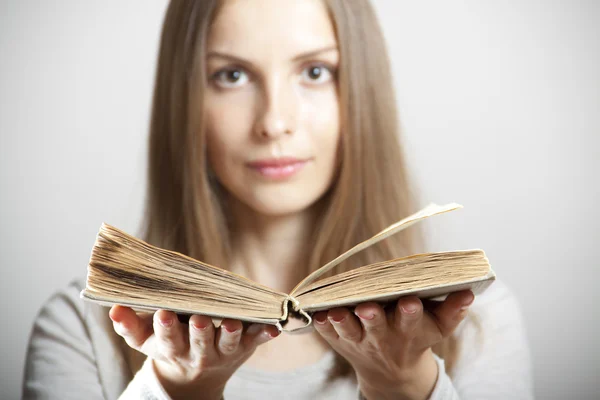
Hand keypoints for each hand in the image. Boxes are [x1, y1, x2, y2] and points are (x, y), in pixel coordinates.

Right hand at [109, 306, 279, 399]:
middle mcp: (199, 352)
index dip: (165, 327)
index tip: (164, 313)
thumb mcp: (145, 340)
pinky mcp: (243, 347)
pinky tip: (274, 328)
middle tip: (200, 318)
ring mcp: (223, 351)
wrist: (194, 378)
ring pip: (228, 344)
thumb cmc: (169, 346)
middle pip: (199, 342)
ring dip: (231, 334)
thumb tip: (114, 308)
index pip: (168, 338)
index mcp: (173, 348)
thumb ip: (129, 325)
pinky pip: (255, 341)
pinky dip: (265, 335)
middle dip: (199, 330)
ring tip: (234, 323)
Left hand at [312, 290, 474, 399]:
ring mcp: (357, 340)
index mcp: (408, 330)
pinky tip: (316, 311)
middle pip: (376, 326)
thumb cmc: (416, 337)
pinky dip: (321, 324)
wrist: (391, 371)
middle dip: (372, 317)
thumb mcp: (438, 327)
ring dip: (342, 321)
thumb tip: (469, 291)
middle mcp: (381, 336)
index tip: (410, 302)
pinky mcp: (338, 339)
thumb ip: (453, 309)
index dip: (410, 312)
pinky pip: (327, 332)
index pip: (411, 320)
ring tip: (335, 311)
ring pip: (348, 330)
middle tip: (367, 308)